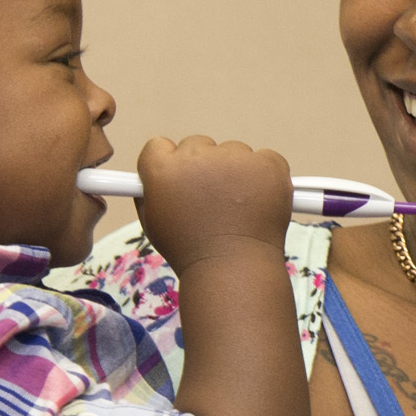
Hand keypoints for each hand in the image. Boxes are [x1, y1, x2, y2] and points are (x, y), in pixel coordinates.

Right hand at [133, 135, 296, 264]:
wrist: (233, 270)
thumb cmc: (191, 252)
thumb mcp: (153, 225)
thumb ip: (148, 193)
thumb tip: (150, 177)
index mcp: (163, 169)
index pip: (160, 146)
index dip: (171, 164)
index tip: (181, 181)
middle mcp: (197, 157)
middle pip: (198, 146)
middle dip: (204, 168)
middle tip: (214, 200)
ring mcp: (235, 158)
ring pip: (233, 153)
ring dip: (236, 172)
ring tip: (238, 208)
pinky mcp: (267, 164)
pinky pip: (265, 159)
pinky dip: (265, 176)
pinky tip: (259, 202)